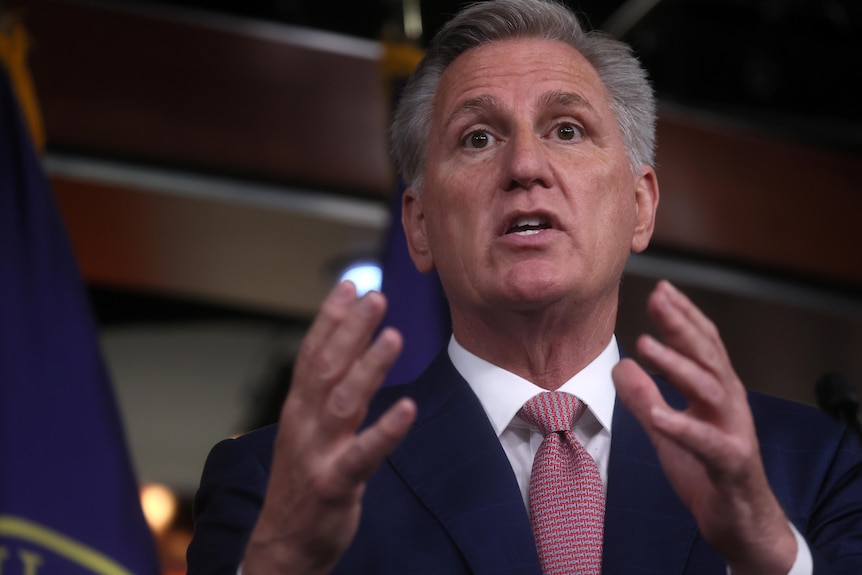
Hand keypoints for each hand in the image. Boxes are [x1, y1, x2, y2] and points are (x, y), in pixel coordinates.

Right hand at [243, 281, 416, 574]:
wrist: (283, 544)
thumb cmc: (303, 481)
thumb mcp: (308, 430)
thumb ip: (326, 394)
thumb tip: (349, 353)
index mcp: (298, 408)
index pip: (312, 353)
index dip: (330, 318)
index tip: (350, 285)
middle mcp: (303, 423)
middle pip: (326, 367)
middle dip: (350, 330)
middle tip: (374, 297)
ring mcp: (317, 453)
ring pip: (343, 401)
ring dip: (368, 367)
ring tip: (392, 336)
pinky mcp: (334, 483)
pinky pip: (363, 454)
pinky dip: (385, 430)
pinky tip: (406, 408)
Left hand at [612, 280, 795, 574]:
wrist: (740, 521)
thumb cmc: (707, 470)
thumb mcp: (666, 429)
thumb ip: (644, 397)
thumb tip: (619, 365)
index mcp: (717, 391)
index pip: (703, 344)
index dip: (683, 315)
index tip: (660, 288)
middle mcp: (730, 403)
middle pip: (708, 355)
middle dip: (682, 325)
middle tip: (657, 298)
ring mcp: (734, 431)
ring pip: (710, 389)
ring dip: (678, 365)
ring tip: (646, 345)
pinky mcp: (730, 463)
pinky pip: (706, 442)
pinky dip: (681, 425)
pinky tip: (656, 414)